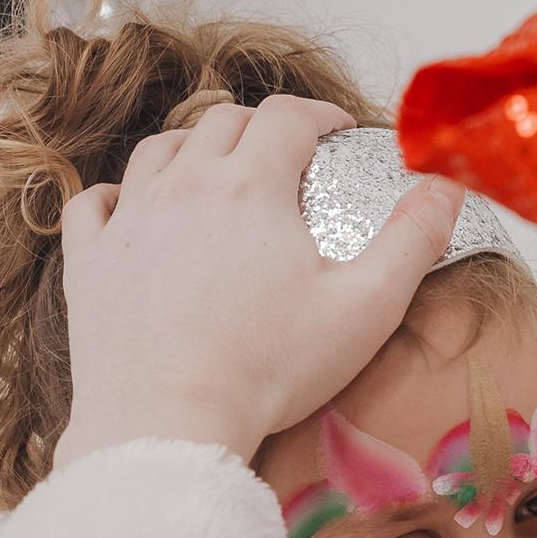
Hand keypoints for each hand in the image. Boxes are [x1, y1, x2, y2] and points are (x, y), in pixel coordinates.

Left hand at [54, 96, 465, 465]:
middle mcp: (184, 186)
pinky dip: (119, 195)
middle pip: (221, 121)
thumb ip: (413, 241)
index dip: (319, 114)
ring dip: (194, 148)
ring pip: (159, 151)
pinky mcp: (90, 263)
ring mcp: (129, 221)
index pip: (286, 116)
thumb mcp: (366, 308)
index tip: (338, 132)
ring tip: (219, 172)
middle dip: (260, 126)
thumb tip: (446, 186)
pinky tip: (135, 209)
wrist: (168, 424)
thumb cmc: (269, 370)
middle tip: (287, 155)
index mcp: (251, 187)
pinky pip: (94, 203)